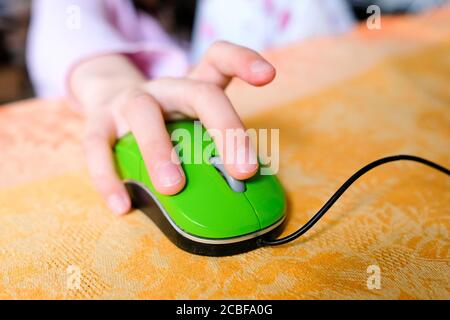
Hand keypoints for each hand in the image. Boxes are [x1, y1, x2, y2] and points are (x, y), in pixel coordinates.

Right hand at [71, 41, 275, 214]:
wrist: (110, 102)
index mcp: (193, 87)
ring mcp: (129, 102)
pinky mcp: (99, 122)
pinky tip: (122, 206)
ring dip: (159, 150)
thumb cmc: (163, 121)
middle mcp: (165, 88)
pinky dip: (108, 177)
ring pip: (144, 114)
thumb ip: (215, 147)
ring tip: (173, 187)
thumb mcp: (191, 125)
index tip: (267, 75)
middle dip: (225, 129)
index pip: (220, 58)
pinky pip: (98, 147)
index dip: (244, 61)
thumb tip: (240, 183)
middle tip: (243, 171)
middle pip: (198, 93)